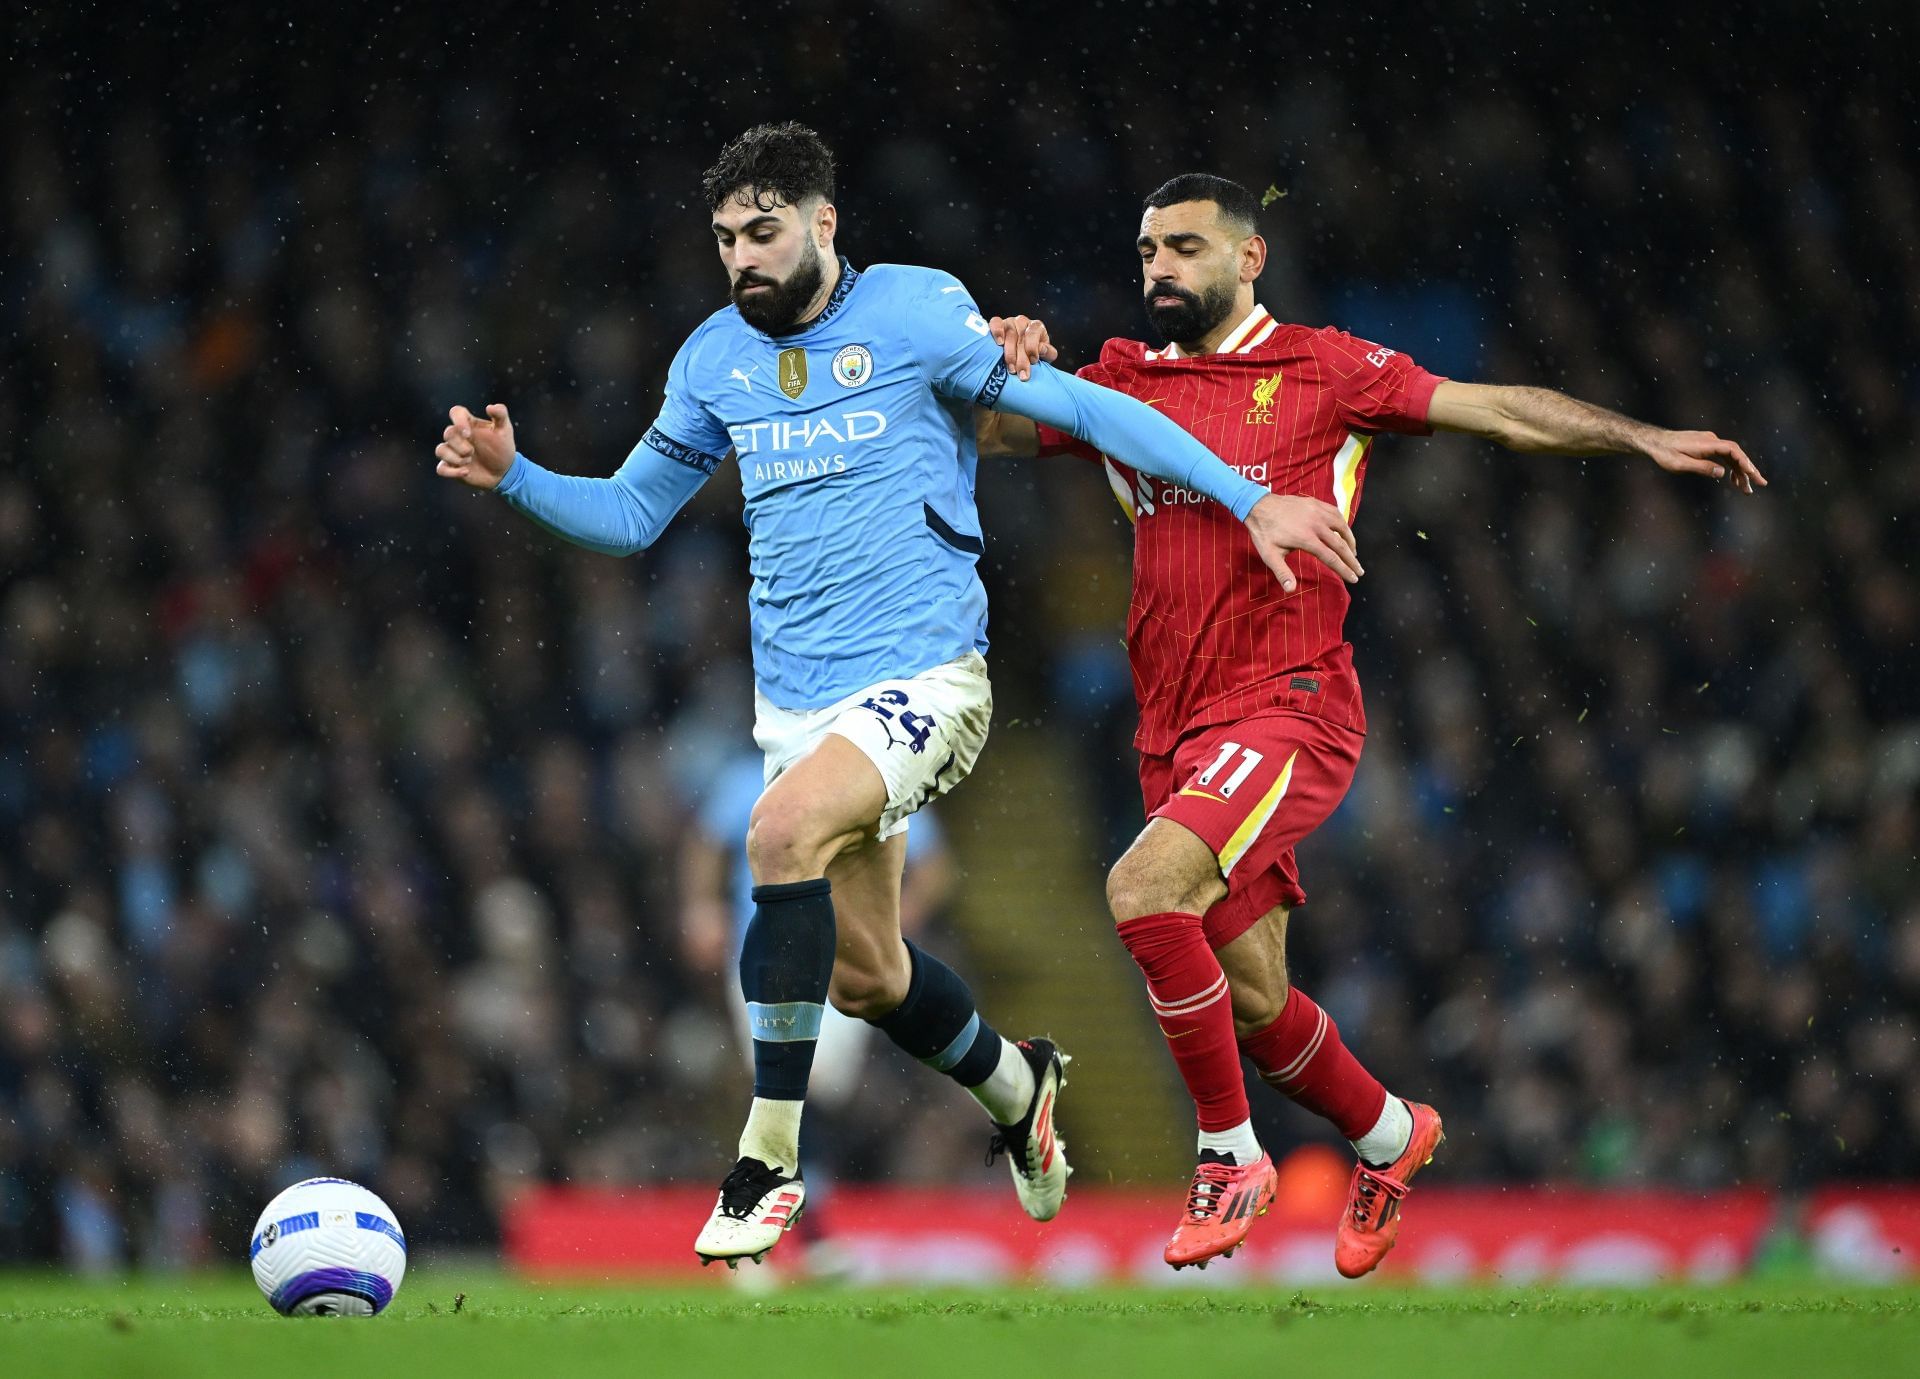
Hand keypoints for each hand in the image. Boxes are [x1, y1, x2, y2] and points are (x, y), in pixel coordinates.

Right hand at [435, 403, 516, 489]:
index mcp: (468, 424)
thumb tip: (490, 407)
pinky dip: (451, 472)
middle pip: (448, 434)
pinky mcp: (452, 468)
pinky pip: (441, 469)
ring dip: (454, 457)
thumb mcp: (505, 430)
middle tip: (472, 452)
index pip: (456, 413)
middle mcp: (458, 436)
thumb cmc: (503, 448)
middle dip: (459, 444)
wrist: (504, 471)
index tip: (468, 433)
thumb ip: (501, 415)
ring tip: (469, 461)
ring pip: (440, 450)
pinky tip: (466, 472)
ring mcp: (453, 452)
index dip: (458, 421)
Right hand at [988, 314, 1056, 380]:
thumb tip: (1042, 349)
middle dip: (1021, 358)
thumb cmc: (1034, 353)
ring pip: (1009, 334)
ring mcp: (1009, 321)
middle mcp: (1022, 322)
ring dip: (1010, 353)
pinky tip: (999, 343)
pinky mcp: (997, 323)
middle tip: (1022, 374)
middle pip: (1020, 337)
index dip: (1033, 347)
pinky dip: (997, 332)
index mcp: (1036, 327)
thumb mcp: (1045, 354)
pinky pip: (995, 323)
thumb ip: (1048, 352)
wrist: (1021, 350)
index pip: (1034, 333)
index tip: (1033, 361)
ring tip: (1011, 368)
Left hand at [1243, 495, 1362, 593]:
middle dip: (1352, 560)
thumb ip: (1282, 572)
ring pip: (1342, 527)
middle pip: (1341, 545)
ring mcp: (1317, 511)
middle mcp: (1316, 524)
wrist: (1258, 505)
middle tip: (1359, 571)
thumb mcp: (1270, 555)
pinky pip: (1336, 513)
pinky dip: (1343, 524)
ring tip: (1353, 554)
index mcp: (1306, 539)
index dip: (1344, 570)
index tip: (1353, 578)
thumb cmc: (1264, 533)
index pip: (1331, 558)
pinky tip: (1344, 532)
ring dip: (1350, 541)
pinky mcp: (1316, 503)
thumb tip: (1291, 590)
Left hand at [1644, 429, 1765, 493]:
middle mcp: (1712, 440)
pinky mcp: (1706, 446)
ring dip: (1740, 472)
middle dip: (1749, 470)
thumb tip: (1722, 472)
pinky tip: (1732, 480)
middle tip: (1760, 484)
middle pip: (1736, 454)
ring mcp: (1710, 442)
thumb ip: (1702, 467)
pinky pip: (1723, 456)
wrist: (1653, 441)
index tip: (1752, 474)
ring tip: (1746, 489)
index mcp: (1707, 443)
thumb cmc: (1664, 453)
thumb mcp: (1680, 464)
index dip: (1744, 462)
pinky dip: (1730, 467)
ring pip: (1731, 457)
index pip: (1733, 451)